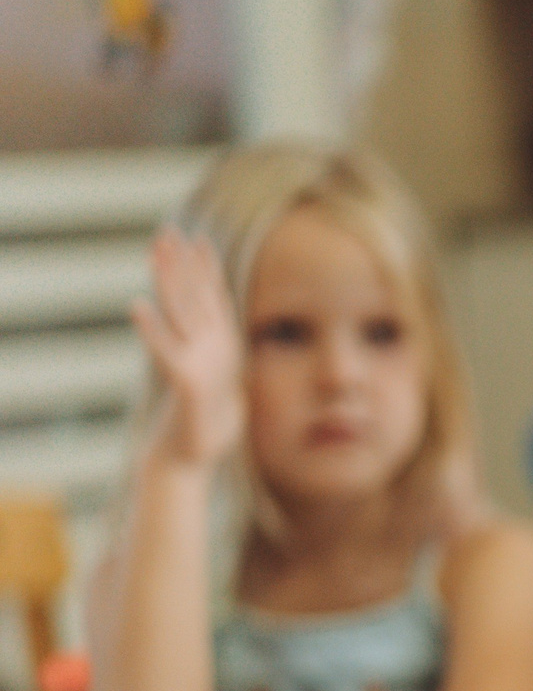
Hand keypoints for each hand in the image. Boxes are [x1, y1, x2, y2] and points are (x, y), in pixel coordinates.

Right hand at [130, 229, 243, 473]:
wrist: (188, 459)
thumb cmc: (209, 427)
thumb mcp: (232, 389)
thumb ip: (230, 365)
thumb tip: (239, 353)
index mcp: (215, 349)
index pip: (210, 302)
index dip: (207, 272)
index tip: (201, 240)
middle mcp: (198, 349)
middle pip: (189, 298)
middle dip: (181, 265)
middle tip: (169, 230)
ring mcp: (188, 363)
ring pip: (177, 315)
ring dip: (167, 281)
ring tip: (155, 250)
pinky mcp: (183, 384)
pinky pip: (166, 353)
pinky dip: (152, 331)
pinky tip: (136, 307)